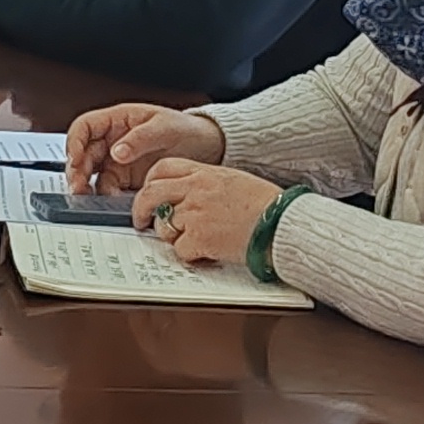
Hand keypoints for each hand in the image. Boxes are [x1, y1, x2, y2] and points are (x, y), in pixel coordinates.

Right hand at [63, 100, 220, 192]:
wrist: (208, 148)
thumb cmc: (186, 129)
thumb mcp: (165, 128)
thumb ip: (140, 138)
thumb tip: (116, 152)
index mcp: (118, 120)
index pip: (85, 127)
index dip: (74, 142)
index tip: (75, 159)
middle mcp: (113, 140)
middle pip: (82, 154)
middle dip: (76, 170)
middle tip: (79, 187)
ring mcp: (118, 161)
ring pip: (92, 174)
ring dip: (86, 186)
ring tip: (89, 198)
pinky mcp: (126, 180)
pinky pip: (109, 188)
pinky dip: (104, 196)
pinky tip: (110, 202)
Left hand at [133, 155, 280, 264]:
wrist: (282, 224)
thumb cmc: (266, 205)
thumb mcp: (233, 181)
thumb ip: (205, 184)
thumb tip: (185, 196)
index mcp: (204, 173)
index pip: (163, 168)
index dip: (150, 182)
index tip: (149, 194)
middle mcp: (196, 190)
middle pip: (151, 194)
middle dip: (140, 210)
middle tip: (141, 222)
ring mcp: (195, 213)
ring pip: (164, 226)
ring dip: (174, 237)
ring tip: (196, 240)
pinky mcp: (199, 237)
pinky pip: (180, 249)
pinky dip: (191, 255)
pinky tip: (208, 252)